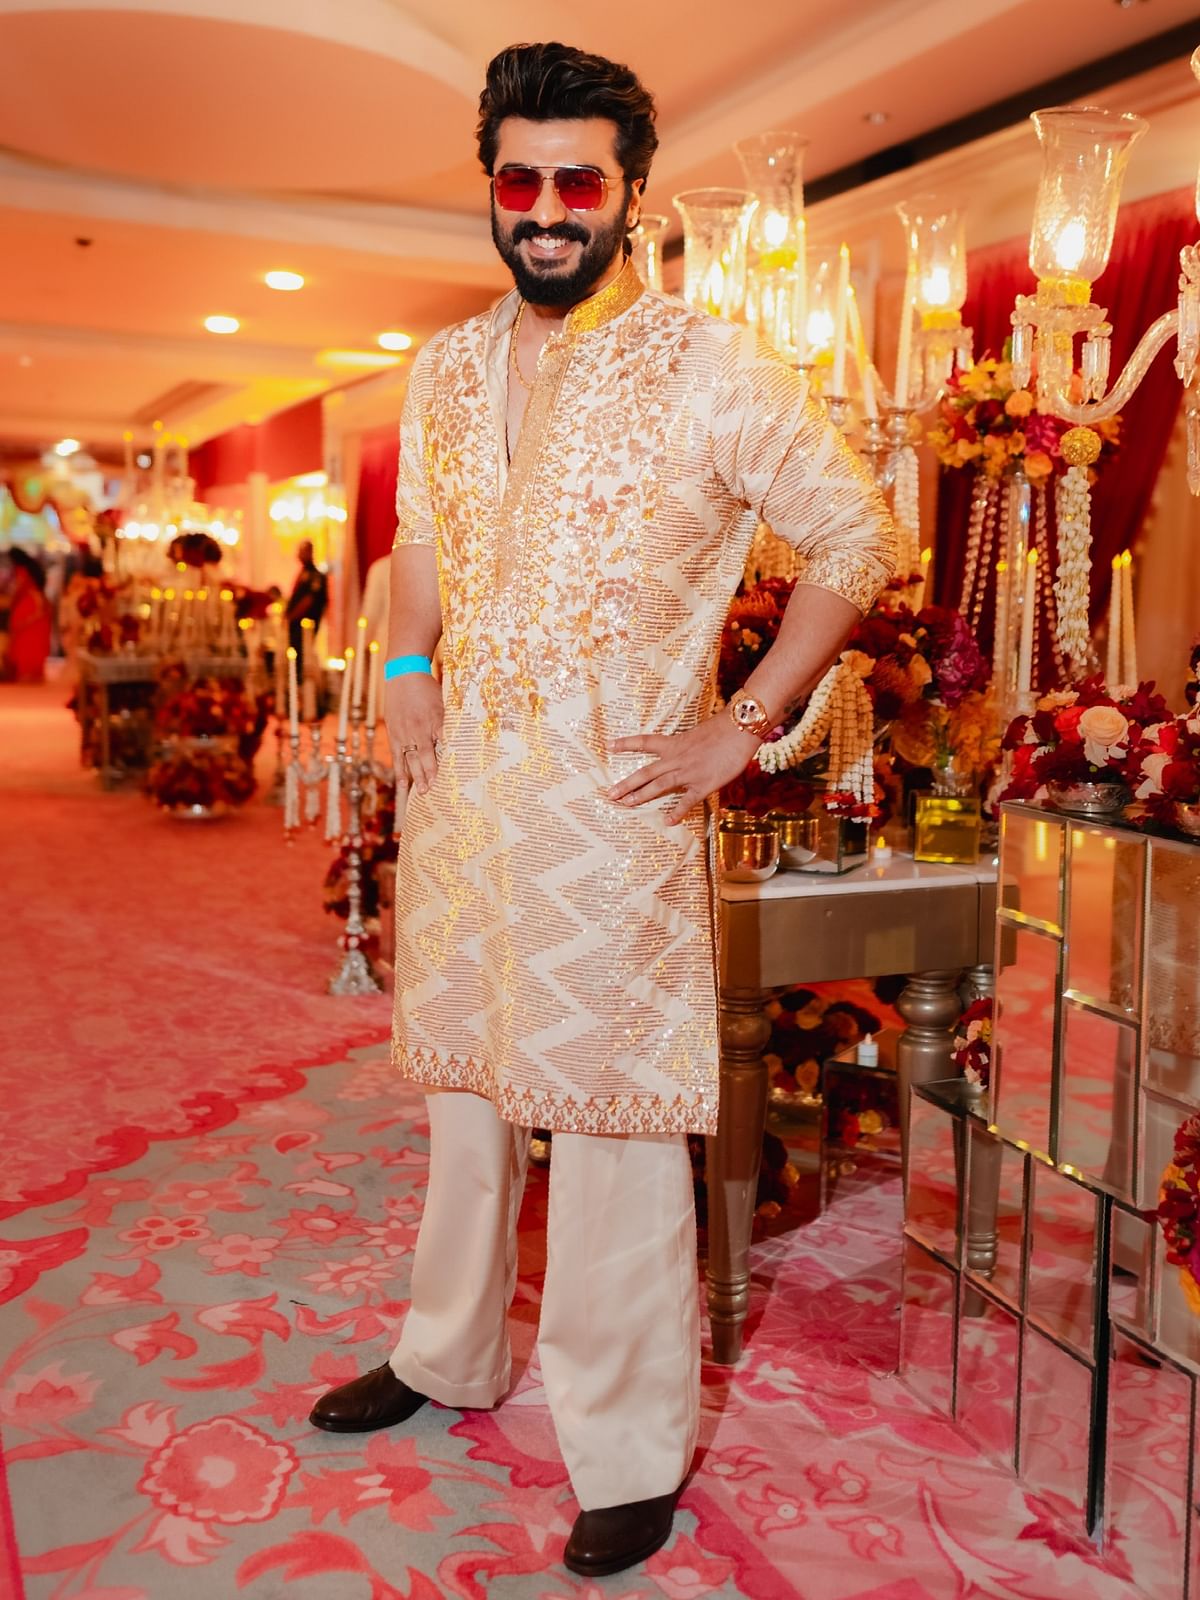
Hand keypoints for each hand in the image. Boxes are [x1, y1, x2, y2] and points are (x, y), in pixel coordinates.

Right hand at [384, 673, 442, 794]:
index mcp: (431, 723)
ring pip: (409, 759)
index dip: (440, 766)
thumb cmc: (428, 689)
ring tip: (420, 792)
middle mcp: (416, 730)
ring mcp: (403, 733)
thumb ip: (448, 725)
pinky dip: (399, 770)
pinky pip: (396, 755)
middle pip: (422, 758)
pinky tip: (401, 783)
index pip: (437, 750)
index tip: (445, 781)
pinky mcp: (393, 733)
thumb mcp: (443, 704)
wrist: (404, 674)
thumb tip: (458, 743)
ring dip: (415, 776)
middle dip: (428, 776)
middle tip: (431, 793)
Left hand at [608, 716, 759, 825]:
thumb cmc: (723, 728)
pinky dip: (677, 812)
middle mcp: (677, 758)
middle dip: (626, 784)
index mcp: (674, 743)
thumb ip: (687, 745)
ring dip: (640, 796)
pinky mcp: (703, 784)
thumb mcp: (698, 733)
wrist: (740, 728)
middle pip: (646, 772)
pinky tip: (668, 821)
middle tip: (610, 794)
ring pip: (659, 785)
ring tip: (626, 804)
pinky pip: (687, 800)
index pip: (645, 742)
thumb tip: (683, 751)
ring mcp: (689, 772)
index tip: (609, 746)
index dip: (626, 744)